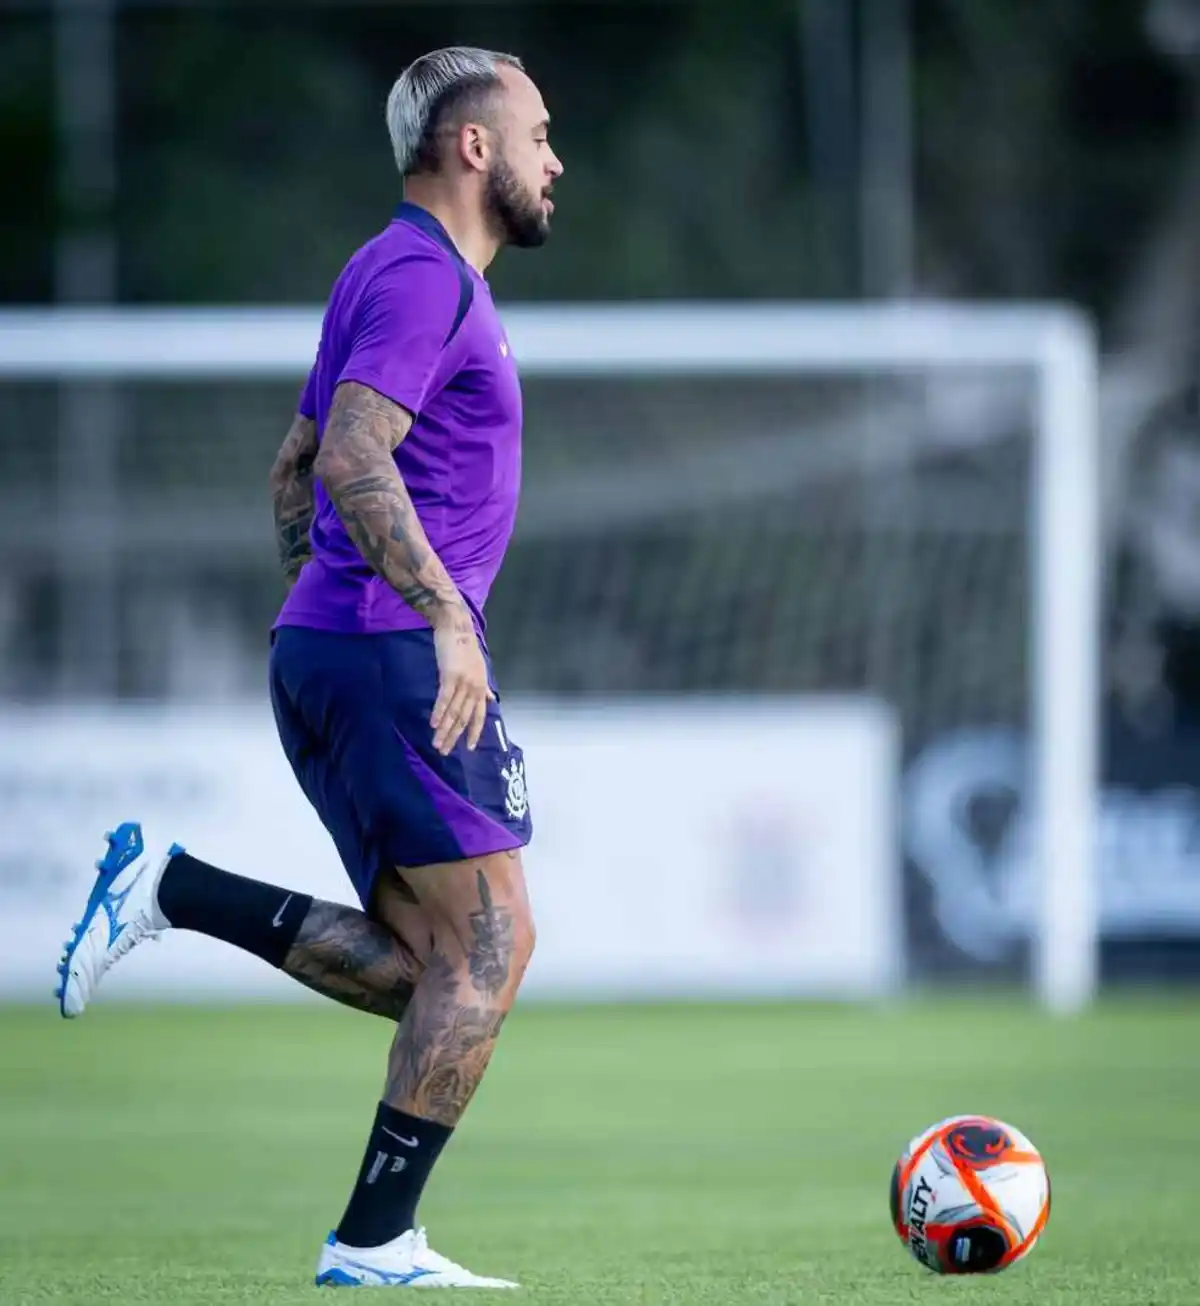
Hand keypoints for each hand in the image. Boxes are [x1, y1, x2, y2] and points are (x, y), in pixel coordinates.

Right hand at [430, 604, 493, 755]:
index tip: (469, 748)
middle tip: (444, 751)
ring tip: (436, 743)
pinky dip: (438, 712)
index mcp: (481, 688)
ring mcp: (463, 683)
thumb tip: (490, 698)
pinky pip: (444, 698)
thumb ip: (484, 687)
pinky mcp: (450, 676)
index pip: (479, 716)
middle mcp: (475, 688)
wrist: (456, 627)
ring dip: (444, 729)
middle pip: (464, 718)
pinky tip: (433, 724)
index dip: (473, 733)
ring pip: (453, 712)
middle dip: (454, 737)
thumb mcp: (480, 668)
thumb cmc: (465, 648)